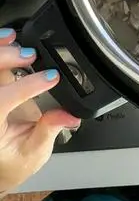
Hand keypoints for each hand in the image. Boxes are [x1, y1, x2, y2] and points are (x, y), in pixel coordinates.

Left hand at [0, 28, 79, 194]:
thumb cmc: (12, 161)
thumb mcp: (34, 153)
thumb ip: (48, 131)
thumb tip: (69, 115)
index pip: (2, 100)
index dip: (27, 86)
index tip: (51, 78)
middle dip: (9, 59)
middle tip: (32, 55)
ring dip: (1, 50)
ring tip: (18, 42)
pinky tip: (9, 38)